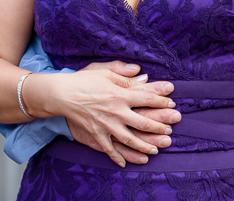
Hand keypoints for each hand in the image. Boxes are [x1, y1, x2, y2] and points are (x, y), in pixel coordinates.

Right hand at [48, 61, 179, 167]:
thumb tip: (142, 73)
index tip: (172, 104)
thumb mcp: (105, 71)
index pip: (146, 99)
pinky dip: (117, 157)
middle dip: (159, 127)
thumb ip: (124, 72)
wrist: (61, 94)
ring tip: (155, 149)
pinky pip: (109, 149)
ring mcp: (106, 126)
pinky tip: (125, 163)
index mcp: (120, 94)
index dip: (161, 101)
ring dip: (144, 145)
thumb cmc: (84, 80)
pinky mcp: (96, 135)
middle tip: (170, 131)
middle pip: (143, 121)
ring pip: (130, 139)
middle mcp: (116, 112)